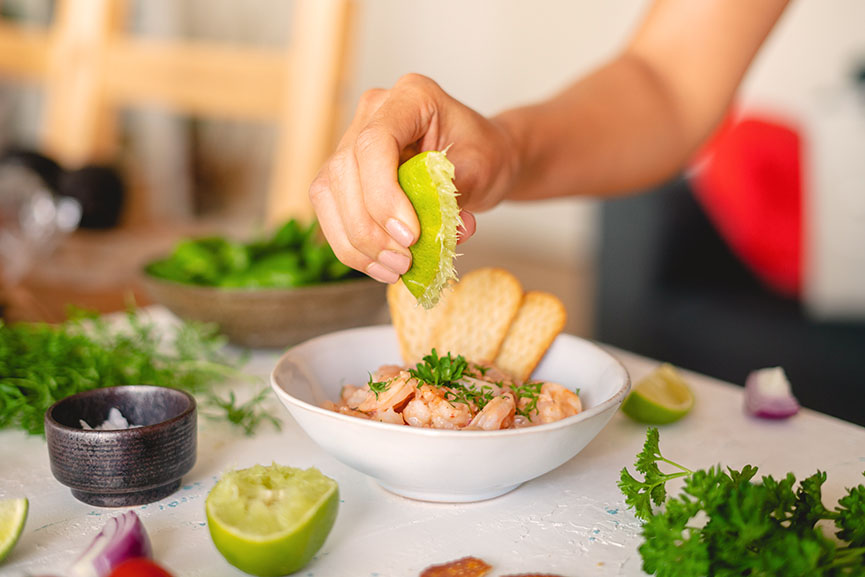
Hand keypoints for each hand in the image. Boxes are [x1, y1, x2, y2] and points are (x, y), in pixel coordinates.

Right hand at [309, 73, 517, 282]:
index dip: (383, 194)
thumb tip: (445, 231)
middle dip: (370, 228)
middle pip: (345, 171)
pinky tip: (380, 266)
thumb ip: (456, 196)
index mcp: (410, 96)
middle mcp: (373, 112)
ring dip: (357, 242)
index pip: (375, 143)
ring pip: (328, 194)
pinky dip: (352, 247)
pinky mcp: (344, 174)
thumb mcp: (482, 170)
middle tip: (405, 261)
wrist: (480, 157)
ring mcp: (352, 140)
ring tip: (395, 269)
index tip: (410, 236)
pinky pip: (330, 212)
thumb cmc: (483, 154)